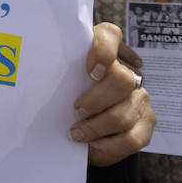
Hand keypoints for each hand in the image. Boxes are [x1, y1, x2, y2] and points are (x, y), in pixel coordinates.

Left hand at [72, 22, 155, 166]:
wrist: (86, 125)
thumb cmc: (68, 95)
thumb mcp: (63, 81)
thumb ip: (59, 74)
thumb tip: (34, 80)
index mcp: (105, 53)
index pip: (109, 36)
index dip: (102, 51)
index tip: (90, 71)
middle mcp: (128, 71)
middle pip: (121, 80)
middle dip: (96, 100)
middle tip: (76, 110)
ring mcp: (140, 97)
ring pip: (122, 114)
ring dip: (95, 128)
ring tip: (76, 133)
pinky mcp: (147, 123)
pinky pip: (131, 139)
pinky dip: (109, 145)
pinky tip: (94, 144)